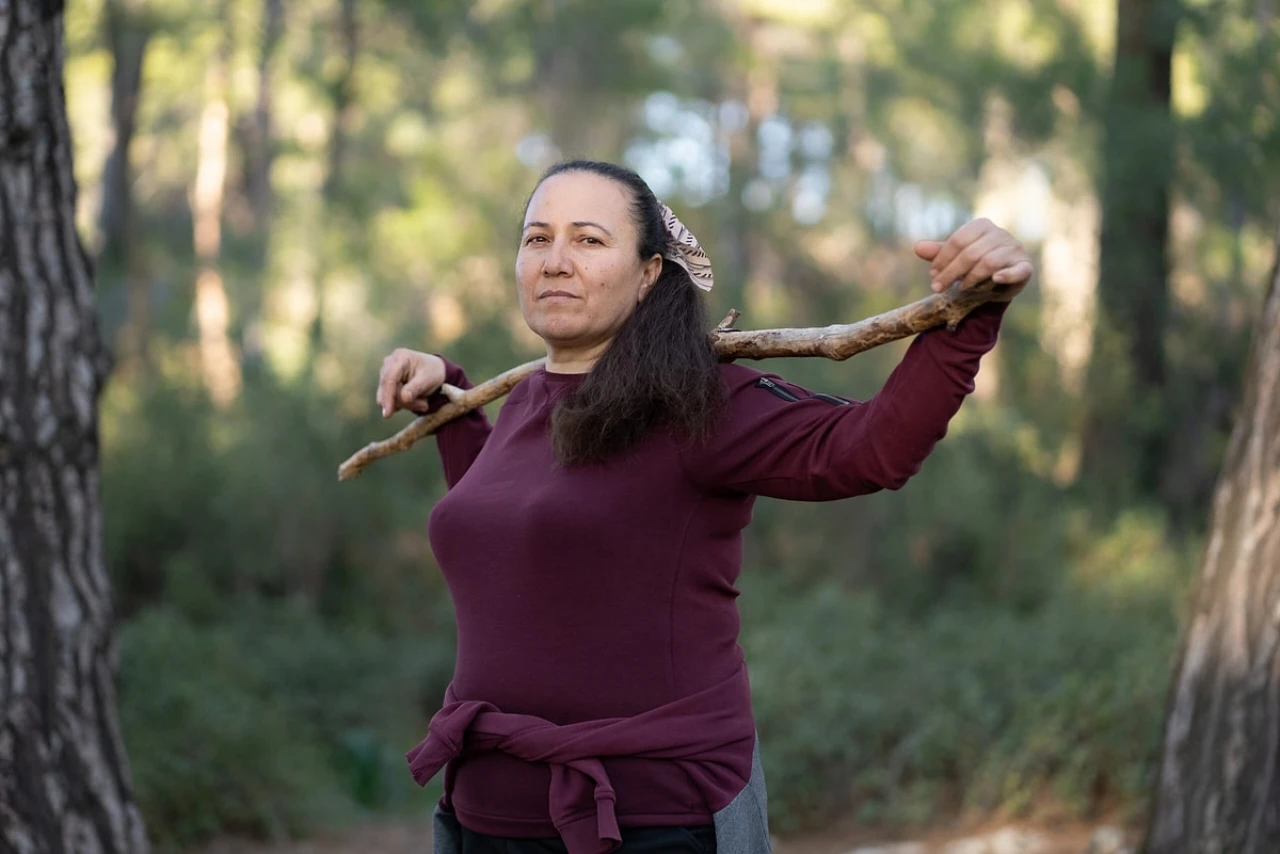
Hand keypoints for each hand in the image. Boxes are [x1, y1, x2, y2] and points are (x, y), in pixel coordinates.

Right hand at [376, 349, 446, 417]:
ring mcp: (385, 374)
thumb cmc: (432, 372)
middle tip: (424, 405)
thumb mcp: (429, 379)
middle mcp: (388, 363)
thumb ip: (416, 388)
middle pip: (387, 390)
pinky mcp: (386, 384)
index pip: (389, 379)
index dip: (388, 397)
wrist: (434, 370)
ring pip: (386, 398)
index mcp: (400, 358)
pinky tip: (415, 399)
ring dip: (406, 404)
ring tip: (423, 402)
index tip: (388, 414)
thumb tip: (404, 398)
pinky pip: (389, 400)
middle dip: (405, 402)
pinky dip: (403, 404)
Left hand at [914, 218, 1032, 295]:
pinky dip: (1007, 275)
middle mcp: (1000, 234)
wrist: (1000, 279)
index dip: (942, 259)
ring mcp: (1014, 249)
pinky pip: (1017, 270)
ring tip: (961, 288)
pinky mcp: (1025, 266)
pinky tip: (996, 279)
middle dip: (951, 272)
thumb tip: (917, 248)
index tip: (932, 276)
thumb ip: (939, 253)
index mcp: (982, 226)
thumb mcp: (955, 258)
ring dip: (971, 277)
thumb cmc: (974, 265)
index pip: (958, 240)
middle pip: (970, 253)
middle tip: (937, 288)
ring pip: (989, 262)